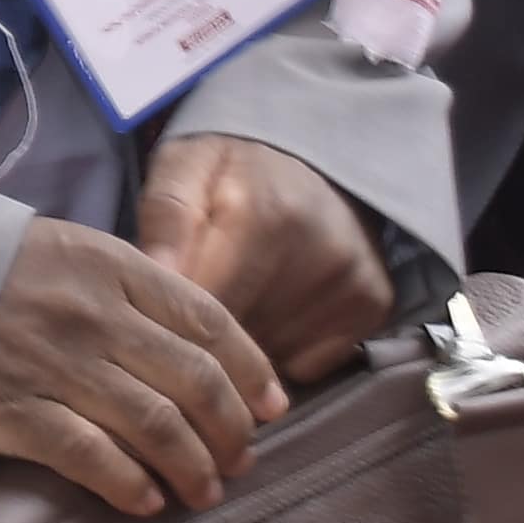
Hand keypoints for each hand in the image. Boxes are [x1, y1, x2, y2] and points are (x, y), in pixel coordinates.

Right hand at [0, 216, 280, 518]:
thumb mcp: (71, 251)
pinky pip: (90, 456)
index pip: (209, 320)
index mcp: (112, 266)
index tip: (273, 406)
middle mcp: (93, 314)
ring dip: (192, 466)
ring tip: (204, 490)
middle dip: (231, 429)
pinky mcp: (12, 411)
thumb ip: (134, 289)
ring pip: (155, 425)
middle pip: (194, 380)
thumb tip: (202, 347)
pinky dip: (128, 483)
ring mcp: (53, 364)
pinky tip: (146, 500)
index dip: (252, 369)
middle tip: (241, 459)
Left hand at [135, 130, 395, 387]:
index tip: (149, 321)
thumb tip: (153, 274)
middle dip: (202, 341)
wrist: (320, 155)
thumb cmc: (235, 168)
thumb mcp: (186, 167)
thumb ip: (165, 216)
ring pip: (271, 363)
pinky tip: (272, 313)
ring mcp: (353, 285)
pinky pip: (306, 367)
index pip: (204, 311)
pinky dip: (281, 352)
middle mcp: (319, 255)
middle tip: (184, 311)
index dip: (167, 323)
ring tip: (235, 301)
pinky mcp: (374, 308)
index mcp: (264, 217)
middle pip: (239, 342)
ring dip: (241, 351)